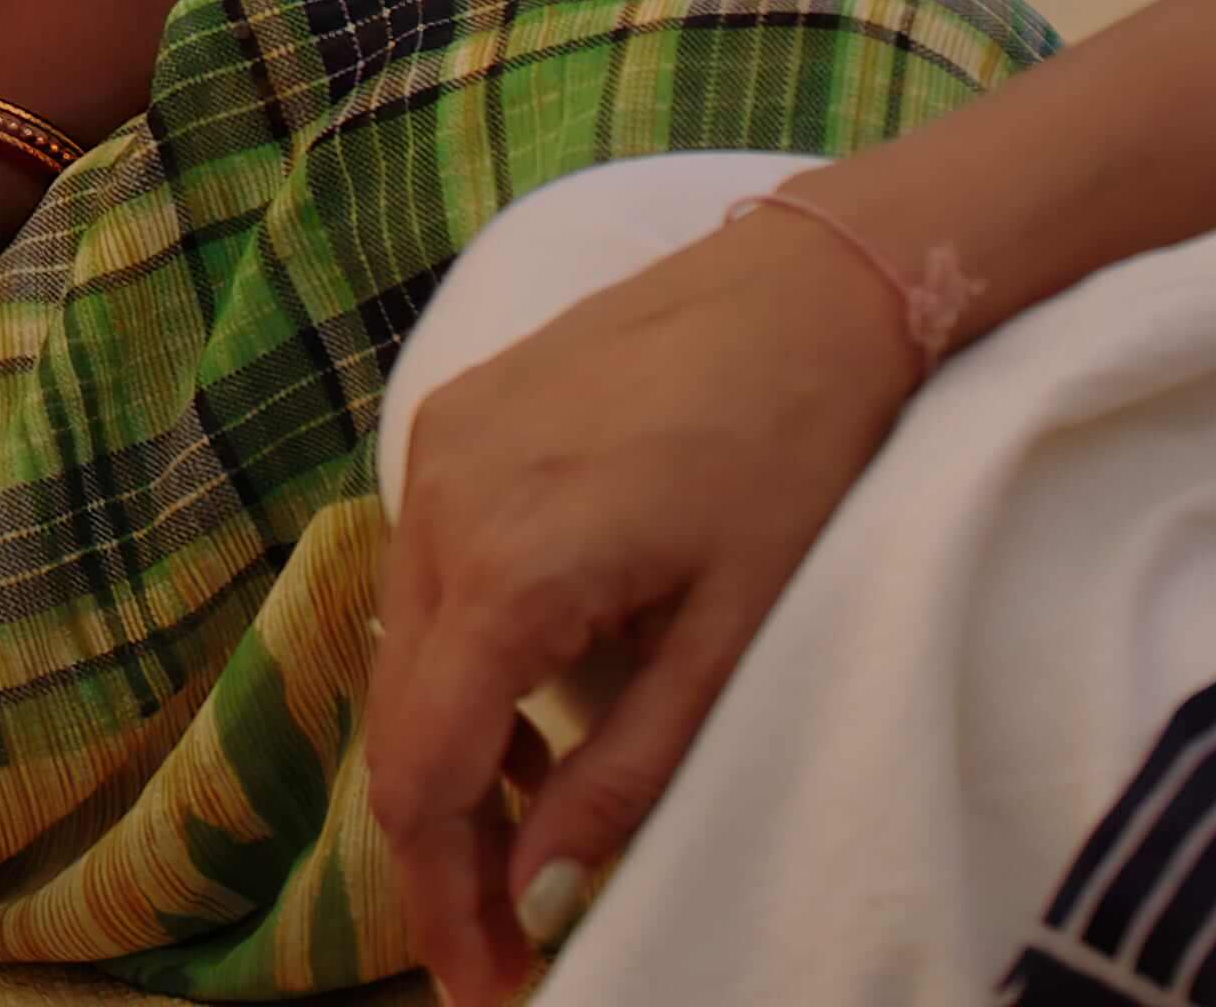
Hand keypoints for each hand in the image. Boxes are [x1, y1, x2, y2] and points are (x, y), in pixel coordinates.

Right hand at [360, 216, 918, 1000]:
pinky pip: (430, 568)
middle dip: (448, 841)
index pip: (423, 774)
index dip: (441, 896)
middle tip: (511, 932)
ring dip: (459, 747)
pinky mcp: (454, 416)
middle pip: (402, 719)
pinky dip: (468, 653)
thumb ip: (627, 771)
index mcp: (508, 567)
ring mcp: (436, 448)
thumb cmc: (801, 454)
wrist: (814, 280)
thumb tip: (543, 890)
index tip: (485, 984)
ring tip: (536, 822)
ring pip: (408, 644)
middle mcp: (439, 502)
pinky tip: (540, 689)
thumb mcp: (735, 636)